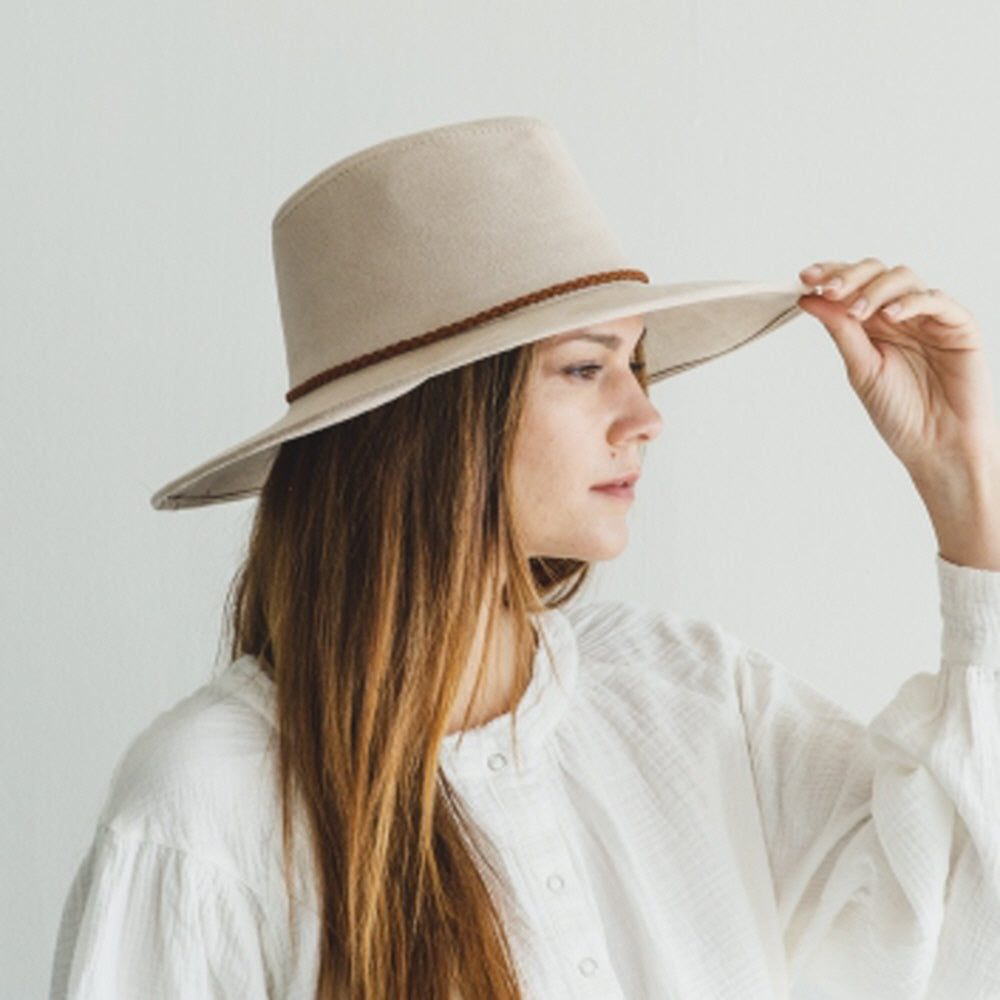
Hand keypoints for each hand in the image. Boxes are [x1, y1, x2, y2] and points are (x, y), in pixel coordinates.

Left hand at [797, 257, 999, 568]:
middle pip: (876, 272)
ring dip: (876, 289)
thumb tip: (809, 299)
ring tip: (857, 311)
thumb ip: (840, 331)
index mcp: (873, 324)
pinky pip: (936, 301)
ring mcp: (930, 317)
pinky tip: (891, 315)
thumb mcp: (861, 369)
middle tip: (829, 290)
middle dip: (849, 276)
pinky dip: (911, 302)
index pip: (852, 285)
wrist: (937, 445)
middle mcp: (901, 314)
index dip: (830, 275)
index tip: (805, 278)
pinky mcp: (958, 326)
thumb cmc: (901, 413)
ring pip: (904, 278)